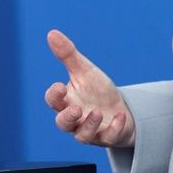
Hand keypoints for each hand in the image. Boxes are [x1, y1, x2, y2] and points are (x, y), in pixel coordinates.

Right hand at [43, 29, 134, 147]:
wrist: (120, 108)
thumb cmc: (97, 91)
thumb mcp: (85, 71)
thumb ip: (68, 55)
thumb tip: (51, 33)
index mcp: (66, 101)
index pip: (53, 101)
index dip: (54, 95)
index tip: (60, 86)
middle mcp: (75, 119)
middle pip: (62, 124)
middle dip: (67, 118)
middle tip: (75, 108)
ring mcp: (90, 131)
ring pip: (82, 136)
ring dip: (89, 124)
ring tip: (97, 112)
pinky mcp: (106, 137)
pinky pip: (107, 138)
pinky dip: (113, 128)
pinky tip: (120, 115)